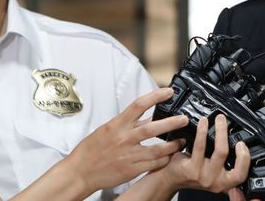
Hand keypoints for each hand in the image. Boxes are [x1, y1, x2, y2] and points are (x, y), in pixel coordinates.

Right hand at [63, 87, 188, 195]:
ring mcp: (128, 155)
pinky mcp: (131, 170)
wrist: (79, 172)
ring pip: (157, 149)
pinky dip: (164, 159)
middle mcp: (123, 139)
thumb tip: (149, 115)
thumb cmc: (91, 150)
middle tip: (185, 119)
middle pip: (152, 128)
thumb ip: (130, 123)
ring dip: (173, 144)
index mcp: (117, 125)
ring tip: (182, 140)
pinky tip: (170, 156)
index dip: (156, 96)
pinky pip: (153, 164)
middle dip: (172, 122)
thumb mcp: (108, 129)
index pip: (139, 105)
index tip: (169, 91)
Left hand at [158, 114, 250, 194]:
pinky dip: (203, 131)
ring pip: (219, 150)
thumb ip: (228, 167)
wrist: (172, 179)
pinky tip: (203, 123)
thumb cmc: (194, 173)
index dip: (244, 159)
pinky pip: (200, 146)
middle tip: (224, 120)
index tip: (242, 144)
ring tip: (218, 119)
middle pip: (228, 156)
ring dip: (220, 130)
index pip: (240, 175)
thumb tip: (241, 148)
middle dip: (227, 134)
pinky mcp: (191, 169)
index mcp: (224, 182)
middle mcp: (215, 181)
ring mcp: (203, 175)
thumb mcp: (215, 174)